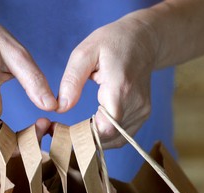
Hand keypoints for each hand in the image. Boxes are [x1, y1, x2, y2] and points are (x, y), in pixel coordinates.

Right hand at [0, 4, 56, 153]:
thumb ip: (33, 81)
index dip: (15, 146)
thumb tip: (52, 107)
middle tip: (43, 127)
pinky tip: (17, 126)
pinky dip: (2, 137)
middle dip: (18, 146)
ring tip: (34, 127)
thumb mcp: (15, 53)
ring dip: (10, 143)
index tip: (39, 129)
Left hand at [56, 13, 156, 148]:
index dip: (81, 135)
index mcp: (119, 87)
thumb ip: (72, 81)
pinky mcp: (143, 114)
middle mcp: (135, 104)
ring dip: (93, 140)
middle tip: (59, 132)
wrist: (144, 40)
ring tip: (72, 131)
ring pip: (115, 141)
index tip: (61, 130)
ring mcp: (142, 111)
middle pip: (108, 137)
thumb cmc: (112, 42)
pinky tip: (90, 127)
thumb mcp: (84, 53)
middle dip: (82, 139)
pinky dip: (105, 137)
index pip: (104, 128)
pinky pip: (122, 136)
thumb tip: (60, 108)